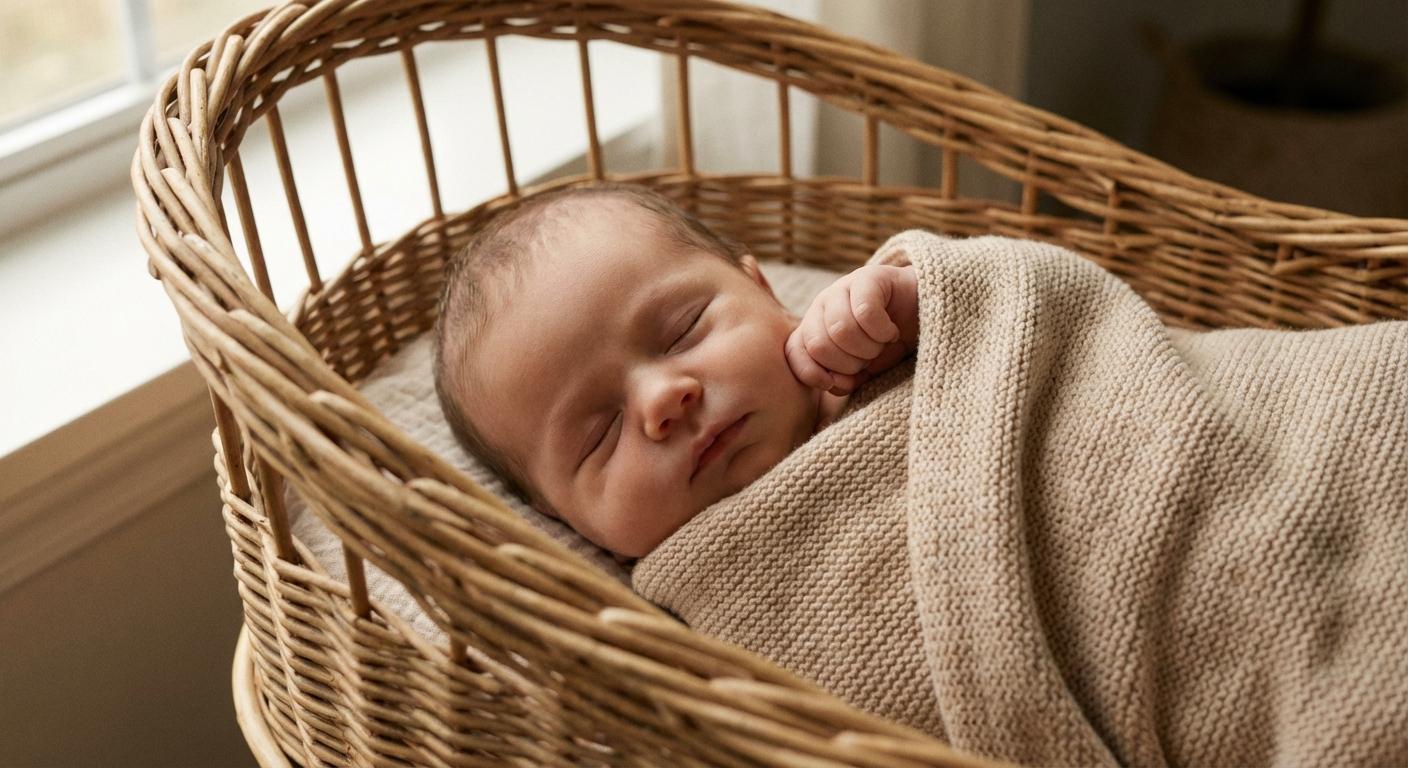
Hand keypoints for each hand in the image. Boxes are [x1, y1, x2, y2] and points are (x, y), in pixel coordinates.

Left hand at [786, 263, 917, 395]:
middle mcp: (822, 305)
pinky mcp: (868, 278)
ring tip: (883, 343)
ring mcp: (842, 288)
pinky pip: (864, 313)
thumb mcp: (863, 370)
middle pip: (819, 345)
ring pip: (840, 330)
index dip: (814, 374)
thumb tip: (830, 382)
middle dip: (849, 363)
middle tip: (871, 357)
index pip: (794, 352)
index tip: (842, 382)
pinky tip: (892, 331)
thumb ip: (842, 380)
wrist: (924, 315)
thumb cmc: (889, 344)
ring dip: (869, 347)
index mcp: (814, 327)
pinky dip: (883, 331)